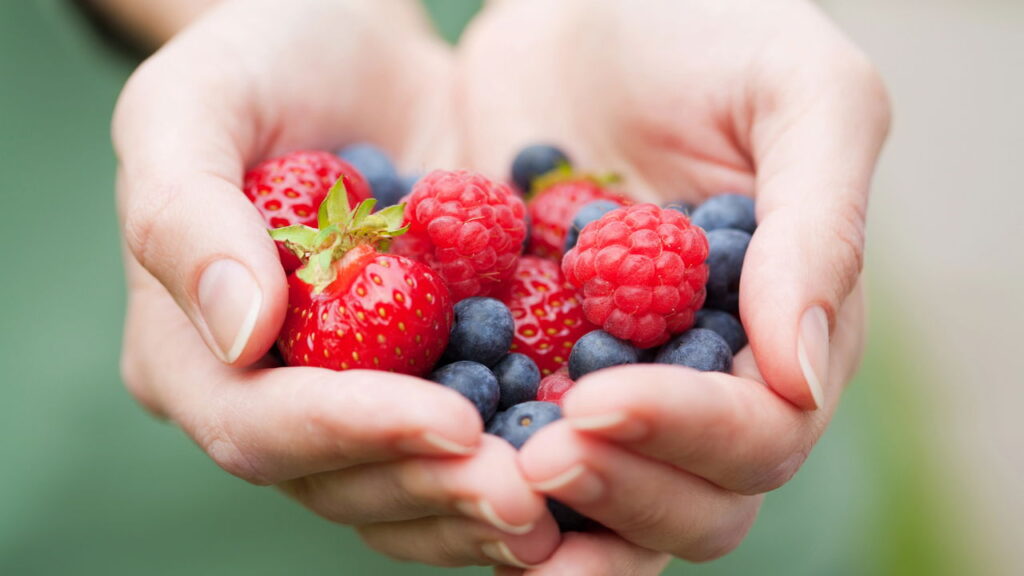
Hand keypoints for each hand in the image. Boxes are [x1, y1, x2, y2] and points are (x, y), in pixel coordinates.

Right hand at [114, 0, 557, 567]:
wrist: (359, 55)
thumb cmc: (260, 62)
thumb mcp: (193, 105)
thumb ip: (187, 214)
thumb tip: (239, 334)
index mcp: (191, 352)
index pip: (259, 425)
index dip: (352, 433)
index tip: (450, 421)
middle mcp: (271, 398)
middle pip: (340, 481)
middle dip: (434, 487)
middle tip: (527, 491)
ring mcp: (354, 398)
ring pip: (407, 491)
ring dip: (481, 503)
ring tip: (563, 501)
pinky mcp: (427, 381)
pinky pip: (465, 450)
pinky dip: (520, 468)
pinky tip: (583, 476)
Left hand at [459, 0, 888, 568]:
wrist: (577, 7)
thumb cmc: (703, 28)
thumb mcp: (800, 94)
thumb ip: (821, 230)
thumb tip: (802, 381)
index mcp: (783, 328)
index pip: (761, 434)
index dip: (690, 434)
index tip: (602, 400)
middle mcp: (703, 375)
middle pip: (691, 501)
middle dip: (619, 489)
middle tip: (535, 454)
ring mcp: (612, 378)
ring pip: (602, 501)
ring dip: (549, 511)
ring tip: (483, 472)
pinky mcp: (528, 362)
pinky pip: (509, 443)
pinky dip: (478, 466)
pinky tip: (431, 450)